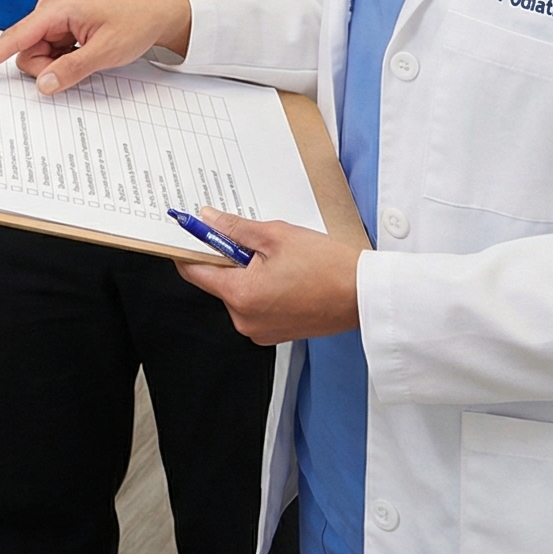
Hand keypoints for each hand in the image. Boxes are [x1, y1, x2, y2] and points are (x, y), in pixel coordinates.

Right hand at [0, 0, 191, 93]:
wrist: (158, 12)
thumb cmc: (135, 22)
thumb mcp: (106, 52)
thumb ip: (72, 70)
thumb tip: (43, 85)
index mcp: (55, 10)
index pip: (14, 39)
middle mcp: (49, 11)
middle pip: (26, 54)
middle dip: (47, 68)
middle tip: (82, 64)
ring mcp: (55, 20)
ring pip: (38, 57)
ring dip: (58, 65)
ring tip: (88, 55)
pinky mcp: (62, 28)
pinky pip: (50, 54)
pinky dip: (64, 61)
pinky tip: (86, 53)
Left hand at [174, 208, 361, 343]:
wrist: (362, 294)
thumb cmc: (328, 267)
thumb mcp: (276, 235)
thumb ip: (235, 228)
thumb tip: (209, 221)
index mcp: (240, 296)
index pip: (195, 271)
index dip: (190, 248)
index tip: (189, 232)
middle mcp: (245, 320)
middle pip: (218, 282)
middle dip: (228, 258)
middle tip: (252, 240)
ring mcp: (260, 330)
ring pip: (238, 294)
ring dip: (247, 273)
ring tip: (278, 260)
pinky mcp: (275, 333)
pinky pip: (255, 306)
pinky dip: (262, 289)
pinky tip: (285, 276)